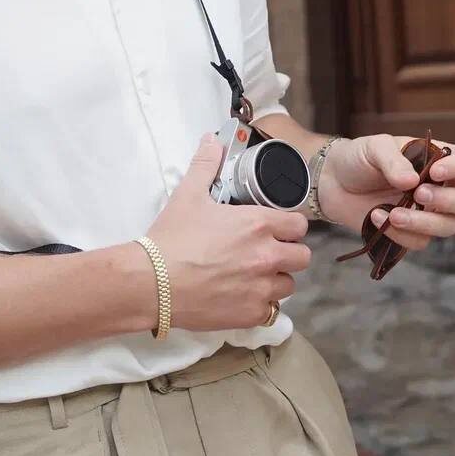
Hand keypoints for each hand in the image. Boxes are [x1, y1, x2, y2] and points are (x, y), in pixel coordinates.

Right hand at [146, 135, 311, 330]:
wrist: (152, 282)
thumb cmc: (172, 238)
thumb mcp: (188, 194)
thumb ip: (205, 164)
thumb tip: (211, 141)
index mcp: (258, 223)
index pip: (299, 225)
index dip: (289, 225)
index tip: (277, 228)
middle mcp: (266, 255)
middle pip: (302, 256)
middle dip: (288, 252)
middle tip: (267, 251)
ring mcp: (261, 288)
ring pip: (289, 285)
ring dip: (276, 279)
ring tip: (255, 275)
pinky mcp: (250, 314)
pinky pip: (272, 311)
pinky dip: (261, 304)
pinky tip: (243, 296)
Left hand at [319, 133, 454, 252]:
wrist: (334, 182)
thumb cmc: (360, 158)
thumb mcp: (373, 148)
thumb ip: (393, 160)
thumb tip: (411, 181)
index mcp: (436, 160)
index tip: (434, 172)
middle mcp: (440, 188)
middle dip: (451, 201)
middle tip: (420, 194)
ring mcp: (428, 213)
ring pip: (449, 226)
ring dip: (423, 222)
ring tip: (394, 214)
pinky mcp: (412, 233)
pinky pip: (420, 242)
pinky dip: (399, 234)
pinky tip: (376, 217)